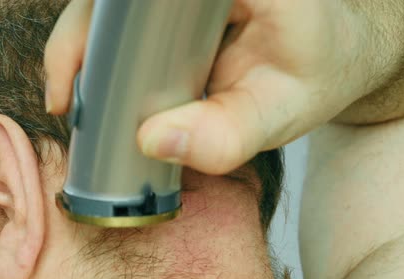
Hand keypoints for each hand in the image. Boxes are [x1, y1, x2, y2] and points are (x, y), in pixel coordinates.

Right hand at [45, 0, 368, 173]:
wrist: (335, 52)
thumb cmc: (317, 74)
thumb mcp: (282, 114)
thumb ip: (228, 135)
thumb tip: (151, 140)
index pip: (140, 4)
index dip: (99, 25)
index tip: (79, 80)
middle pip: (117, 1)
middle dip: (80, 40)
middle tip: (69, 100)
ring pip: (116, 4)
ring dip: (86, 44)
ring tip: (76, 98)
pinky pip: (127, 13)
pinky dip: (104, 45)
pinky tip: (97, 83)